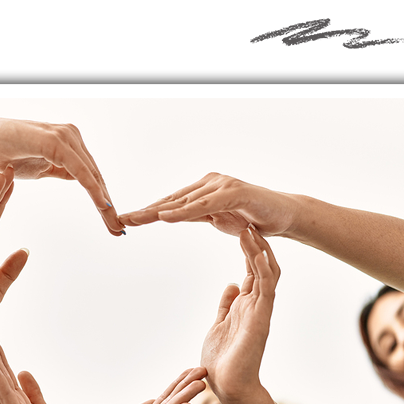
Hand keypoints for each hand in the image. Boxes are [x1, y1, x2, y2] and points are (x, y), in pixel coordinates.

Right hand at [0, 116, 123, 235]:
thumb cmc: (5, 152)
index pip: (91, 175)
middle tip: (119, 231)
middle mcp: (71, 136)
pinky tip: (102, 206)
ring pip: (92, 175)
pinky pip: (79, 170)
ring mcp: (64, 136)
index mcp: (69, 143)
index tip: (112, 222)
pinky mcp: (54, 141)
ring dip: (104, 203)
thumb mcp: (40, 167)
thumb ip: (61, 170)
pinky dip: (92, 189)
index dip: (103, 200)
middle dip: (108, 206)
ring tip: (113, 225)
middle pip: (96, 177)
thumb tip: (77, 177)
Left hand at [118, 172, 299, 237]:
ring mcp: (221, 185)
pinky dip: (183, 212)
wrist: (283, 215)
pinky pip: (203, 206)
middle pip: (170, 200)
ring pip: (183, 202)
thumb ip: (195, 214)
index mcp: (202, 190)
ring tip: (134, 219)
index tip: (125, 220)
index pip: (169, 202)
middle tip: (120, 219)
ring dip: (156, 212)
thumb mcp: (218, 219)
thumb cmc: (251, 217)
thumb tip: (170, 215)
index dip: (147, 212)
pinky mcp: (234, 192)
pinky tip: (165, 217)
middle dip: (144, 211)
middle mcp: (208, 183)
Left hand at [200, 226, 280, 403]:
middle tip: (246, 219)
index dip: (247, 248)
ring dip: (258, 249)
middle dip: (255, 243)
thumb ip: (227, 305)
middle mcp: (257, 304)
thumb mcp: (220, 324)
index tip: (239, 226)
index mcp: (246, 305)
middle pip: (262, 265)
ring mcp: (260, 310)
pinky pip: (266, 286)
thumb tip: (231, 286)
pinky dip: (262, 266)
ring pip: (266, 271)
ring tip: (249, 227)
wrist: (228, 386)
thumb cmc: (222, 361)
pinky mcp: (261, 317)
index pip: (252, 270)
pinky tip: (257, 249)